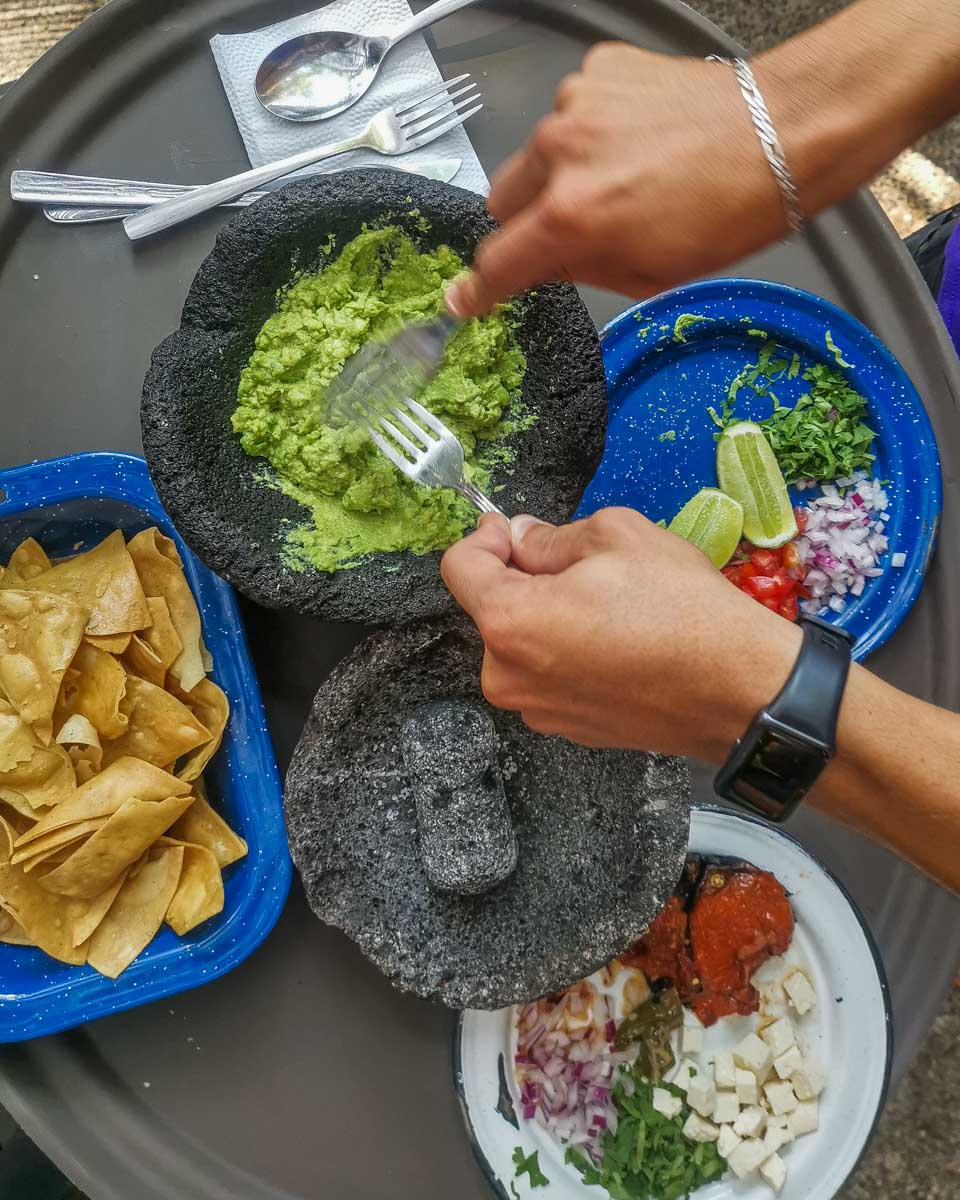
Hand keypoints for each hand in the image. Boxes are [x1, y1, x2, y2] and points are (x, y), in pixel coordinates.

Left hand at [440, 509, 800, 760]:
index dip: (485, 537)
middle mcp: (509, 676)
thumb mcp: (616, 537)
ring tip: (609, 606)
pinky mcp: (568, 728)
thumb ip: (550, 536)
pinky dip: (569, 651)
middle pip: (492, 608)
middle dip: (523, 579)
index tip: (511, 529)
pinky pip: (550, 675)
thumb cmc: (681, 610)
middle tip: (582, 566)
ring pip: (522, 643)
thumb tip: (521, 539)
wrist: (738, 689)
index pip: (459, 568)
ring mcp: (538, 710)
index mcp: (510, 623)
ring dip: (548, 616)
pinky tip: (617, 641)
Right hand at [445, 43, 786, 316]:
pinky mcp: (598, 69)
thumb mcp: (647, 273)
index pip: (497, 261)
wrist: (780, 132)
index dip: (479, 289)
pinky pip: (572, 113)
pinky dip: (591, 133)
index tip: (464, 299)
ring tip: (622, 178)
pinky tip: (637, 141)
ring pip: (537, 155)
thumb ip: (578, 268)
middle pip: (501, 201)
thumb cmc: (727, 213)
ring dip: (560, 174)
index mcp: (570, 217)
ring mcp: (575, 104)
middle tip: (571, 231)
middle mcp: (560, 154)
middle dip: (525, 223)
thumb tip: (542, 263)